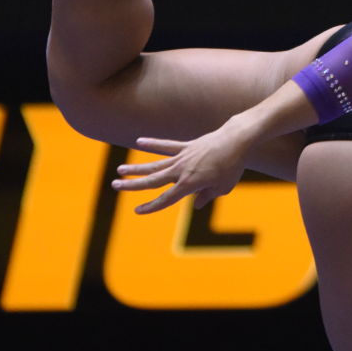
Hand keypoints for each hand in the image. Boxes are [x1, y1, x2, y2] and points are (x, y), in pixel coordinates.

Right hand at [112, 124, 249, 214]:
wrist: (236, 140)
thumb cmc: (233, 166)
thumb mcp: (223, 187)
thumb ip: (207, 196)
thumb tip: (197, 204)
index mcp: (190, 184)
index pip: (166, 198)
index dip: (151, 206)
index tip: (137, 210)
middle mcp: (182, 171)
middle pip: (153, 180)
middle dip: (133, 185)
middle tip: (115, 185)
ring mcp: (183, 157)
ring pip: (155, 164)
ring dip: (137, 167)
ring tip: (120, 169)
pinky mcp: (187, 146)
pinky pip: (167, 145)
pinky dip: (153, 143)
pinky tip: (139, 141)